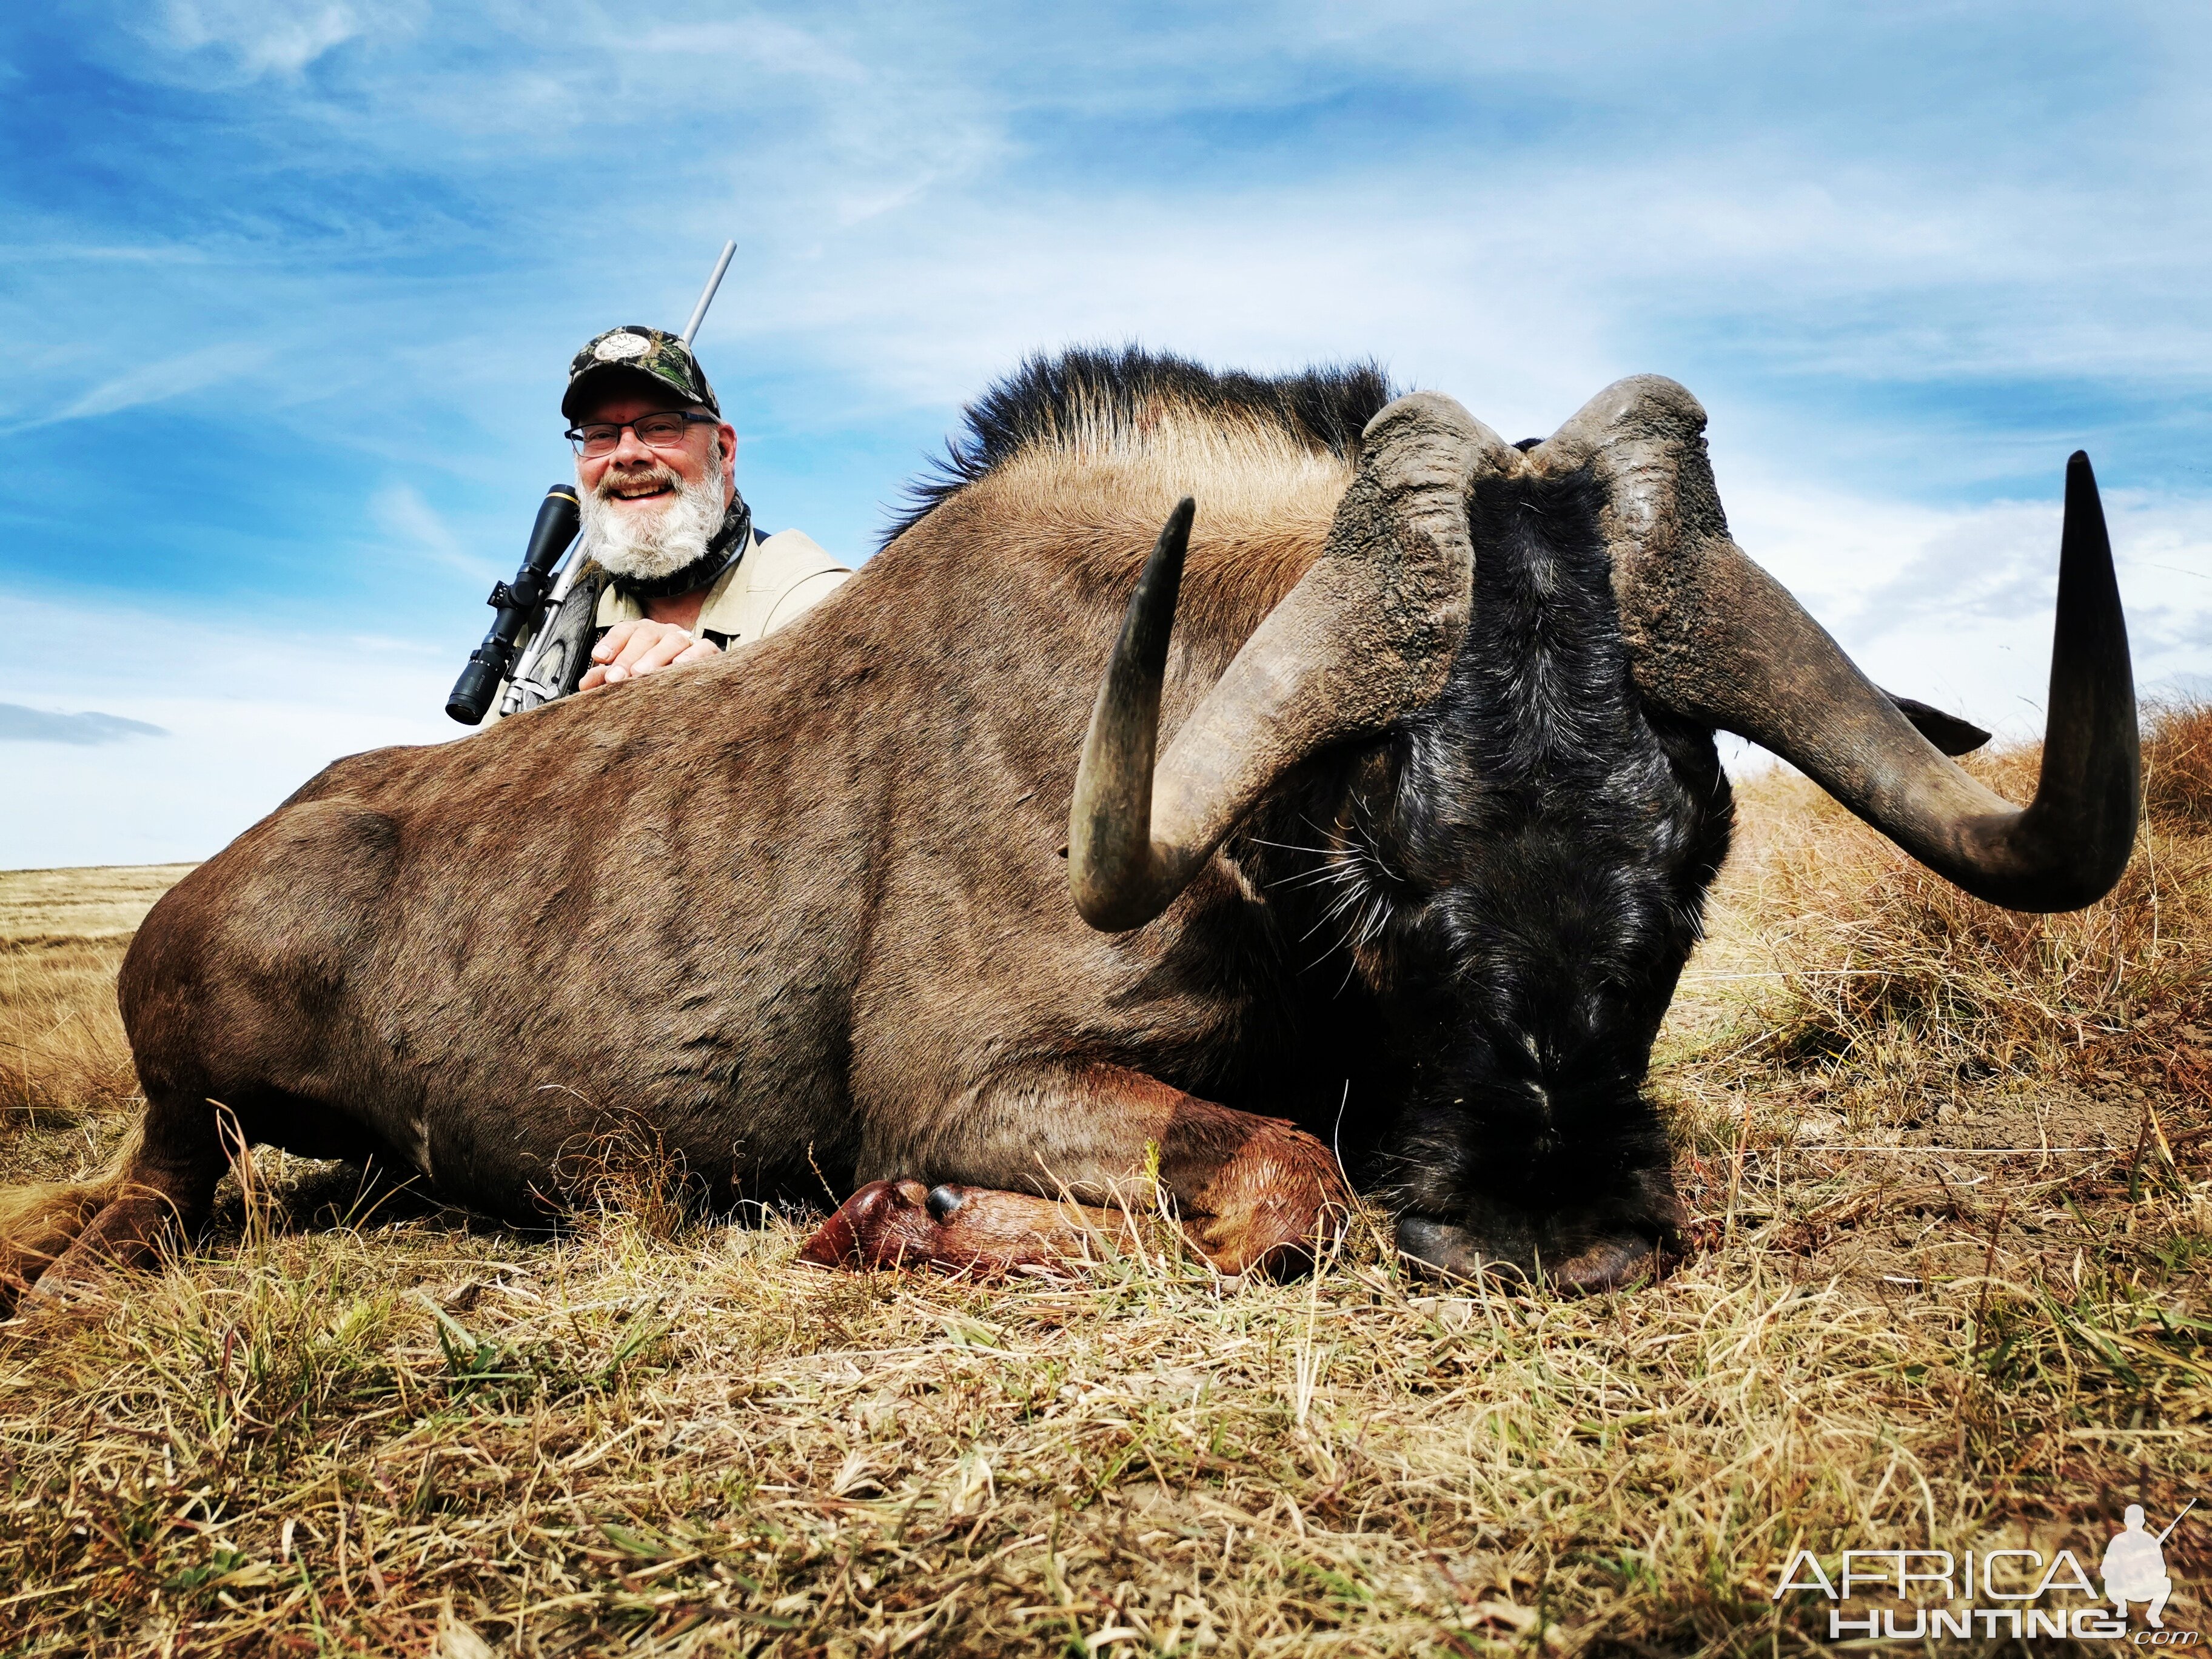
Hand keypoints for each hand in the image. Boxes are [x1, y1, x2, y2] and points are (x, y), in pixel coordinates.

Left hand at [578, 620, 719, 688]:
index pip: (624, 631)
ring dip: (655, 657)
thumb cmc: (656, 675)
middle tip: (615, 677)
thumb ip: (606, 678)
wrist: (694, 678)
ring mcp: (686, 639)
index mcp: (641, 633)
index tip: (599, 657)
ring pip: (671, 641)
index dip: (611, 642)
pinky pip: (702, 647)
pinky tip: (679, 667)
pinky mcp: (708, 650)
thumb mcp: (628, 676)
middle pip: (645, 636)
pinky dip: (691, 656)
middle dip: (628, 657)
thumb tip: (584, 685)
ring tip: (642, 674)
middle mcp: (662, 632)